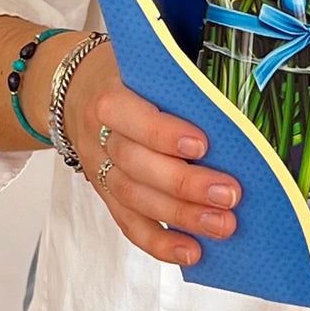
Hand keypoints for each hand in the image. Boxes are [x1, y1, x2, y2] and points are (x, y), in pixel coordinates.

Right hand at [63, 41, 241, 266]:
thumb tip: (235, 80)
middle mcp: (99, 136)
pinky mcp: (105, 194)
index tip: (204, 144)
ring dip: (181, 216)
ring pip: (136, 199)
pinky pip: (129, 224)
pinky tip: (191, 251)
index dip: (164, 134)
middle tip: (230, 194)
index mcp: (109, 95)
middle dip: (186, 184)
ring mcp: (99, 169)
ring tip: (223, 225)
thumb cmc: (125, 71)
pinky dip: (160, 242)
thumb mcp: (143, 58)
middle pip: (138, 166)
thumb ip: (177, 71)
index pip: (132, 117)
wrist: (74, 89)